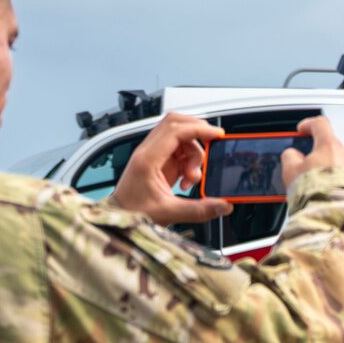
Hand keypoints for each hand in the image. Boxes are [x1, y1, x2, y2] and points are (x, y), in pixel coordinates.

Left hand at [111, 112, 231, 224]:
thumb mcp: (169, 213)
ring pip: (180, 138)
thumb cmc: (133, 213)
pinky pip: (179, 151)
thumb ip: (199, 210)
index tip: (217, 134)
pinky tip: (186, 180)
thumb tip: (223, 205)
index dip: (198, 129)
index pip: (174, 131)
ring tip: (192, 178)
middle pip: (176, 124)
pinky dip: (189, 161)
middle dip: (198, 132)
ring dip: (194, 153)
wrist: (119, 218)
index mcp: (147, 159)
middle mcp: (148, 152)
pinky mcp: (158, 163)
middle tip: (212, 145)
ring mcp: (153, 155)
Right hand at [281, 115, 343, 189]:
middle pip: (335, 147)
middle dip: (324, 155)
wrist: (336, 216)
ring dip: (337, 170)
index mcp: (330, 146)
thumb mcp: (291, 171)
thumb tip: (292, 155)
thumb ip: (290, 156)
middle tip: (313, 168)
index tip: (304, 130)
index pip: (320, 124)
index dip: (309, 125)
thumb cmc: (317, 194)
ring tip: (325, 185)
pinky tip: (336, 194)